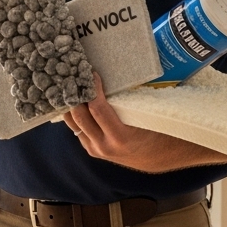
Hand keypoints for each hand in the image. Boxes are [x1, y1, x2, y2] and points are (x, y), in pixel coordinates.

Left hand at [62, 75, 226, 172]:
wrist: (156, 158)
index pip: (98, 109)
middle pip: (79, 115)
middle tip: (74, 74)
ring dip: (70, 102)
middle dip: (75, 93)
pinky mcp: (90, 148)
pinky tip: (73, 98)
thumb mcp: (147, 117)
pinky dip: (74, 112)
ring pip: (73, 122)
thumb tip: (126, 68)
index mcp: (121, 137)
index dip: (93, 89)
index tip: (92, 72)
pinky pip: (76, 127)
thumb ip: (132, 100)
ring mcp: (95, 149)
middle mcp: (104, 145)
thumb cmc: (156, 132)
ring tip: (70, 83)